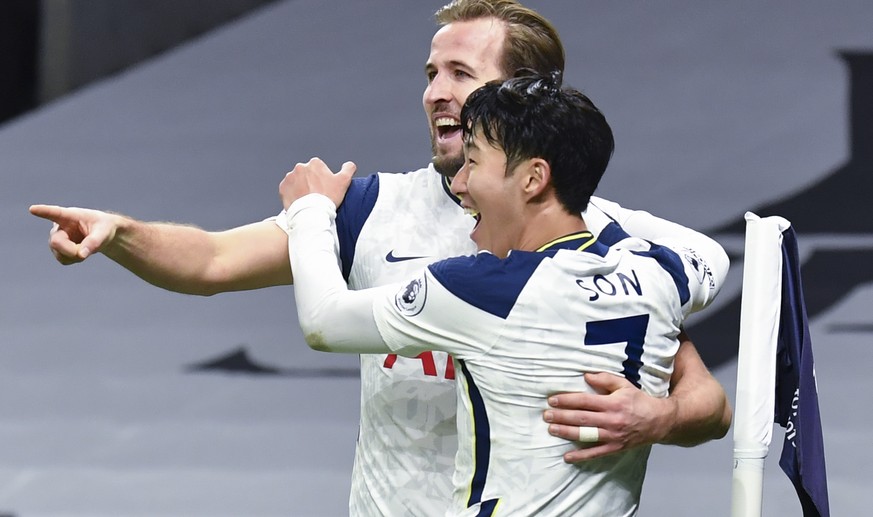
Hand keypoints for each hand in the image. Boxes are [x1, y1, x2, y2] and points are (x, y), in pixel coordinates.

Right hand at [29, 204, 120, 263]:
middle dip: (70, 250)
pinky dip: (74, 260)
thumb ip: (94, 242)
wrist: (102, 234)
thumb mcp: (104, 232)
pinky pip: (63, 260)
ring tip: (86, 248)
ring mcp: (57, 239)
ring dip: (75, 256)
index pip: (55, 213)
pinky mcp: (58, 250)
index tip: (33, 209)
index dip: (43, 212)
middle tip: (83, 254)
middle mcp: (59, 227)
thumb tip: (80, 255)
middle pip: (56, 242)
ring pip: (59, 253)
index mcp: (69, 216)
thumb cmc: (103, 227)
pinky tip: (80, 252)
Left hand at [279, 158, 355, 208]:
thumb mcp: (344, 182)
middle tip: (316, 195)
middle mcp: (300, 167)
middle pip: (307, 174)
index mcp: (315, 163)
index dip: (323, 179)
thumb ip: (348, 169)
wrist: (312, 213)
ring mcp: (290, 177)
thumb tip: (349, 165)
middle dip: (310, 182)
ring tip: (308, 200)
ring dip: (301, 188)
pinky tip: (300, 202)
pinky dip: (292, 194)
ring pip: (296, 181)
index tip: (324, 188)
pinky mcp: (283, 188)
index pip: (319, 169)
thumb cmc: (328, 198)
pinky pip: (288, 190)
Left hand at [543, 372, 676, 462]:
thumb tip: (585, 376)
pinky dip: (581, 456)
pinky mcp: (615, 447)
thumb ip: (605, 379)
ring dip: (566, 432)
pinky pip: (595, 453)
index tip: (552, 400)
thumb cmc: (639, 401)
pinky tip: (567, 456)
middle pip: (582, 418)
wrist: (659, 421)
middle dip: (562, 416)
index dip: (567, 400)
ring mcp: (613, 435)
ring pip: (586, 435)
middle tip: (546, 415)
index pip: (584, 401)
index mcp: (613, 403)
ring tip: (551, 429)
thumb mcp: (624, 385)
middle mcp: (611, 420)